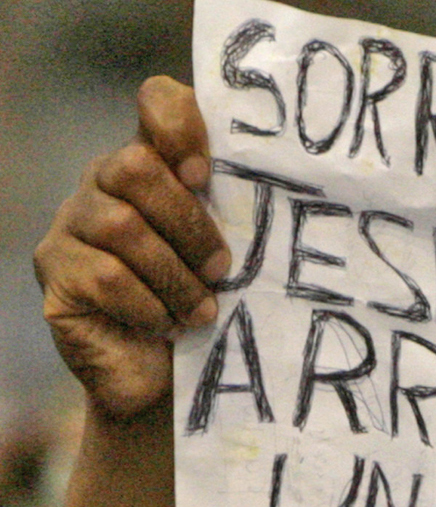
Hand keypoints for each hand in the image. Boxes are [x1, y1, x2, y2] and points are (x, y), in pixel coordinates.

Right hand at [34, 75, 226, 419]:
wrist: (166, 383)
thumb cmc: (208, 308)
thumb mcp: (234, 256)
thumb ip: (241, 213)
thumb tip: (288, 186)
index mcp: (158, 165)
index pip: (157, 101)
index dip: (179, 123)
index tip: (205, 174)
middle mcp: (105, 183)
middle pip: (134, 166)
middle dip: (188, 223)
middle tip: (222, 269)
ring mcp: (71, 225)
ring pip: (121, 227)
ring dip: (175, 276)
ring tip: (202, 311)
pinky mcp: (56, 274)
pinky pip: (105, 276)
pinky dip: (147, 305)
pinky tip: (164, 324)